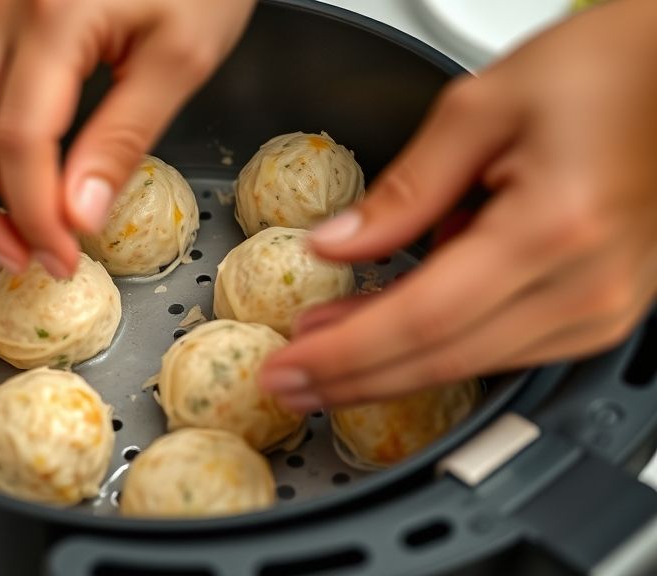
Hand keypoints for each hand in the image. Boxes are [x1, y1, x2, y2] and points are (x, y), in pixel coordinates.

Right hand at [0, 0, 254, 276]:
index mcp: (53, 16)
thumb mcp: (182, 56)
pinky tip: (15, 179)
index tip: (60, 257)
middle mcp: (2, 8)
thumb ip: (123, 138)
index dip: (33, 213)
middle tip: (15, 259)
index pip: (18, 140)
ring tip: (11, 231)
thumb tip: (77, 215)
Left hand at [260, 0, 656, 411]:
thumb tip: (336, 243)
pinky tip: (387, 325)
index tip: (286, 368)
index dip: (343, 354)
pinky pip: (499, 347)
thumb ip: (405, 188)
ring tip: (321, 346)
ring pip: (467, 362)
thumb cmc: (606, 70)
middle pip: (439, 359)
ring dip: (385, 362)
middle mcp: (584, 287)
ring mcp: (600, 309)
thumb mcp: (482, 107)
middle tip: (288, 380)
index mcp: (551, 230)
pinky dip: (434, 343)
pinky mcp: (599, 311)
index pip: (420, 321)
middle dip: (351, 376)